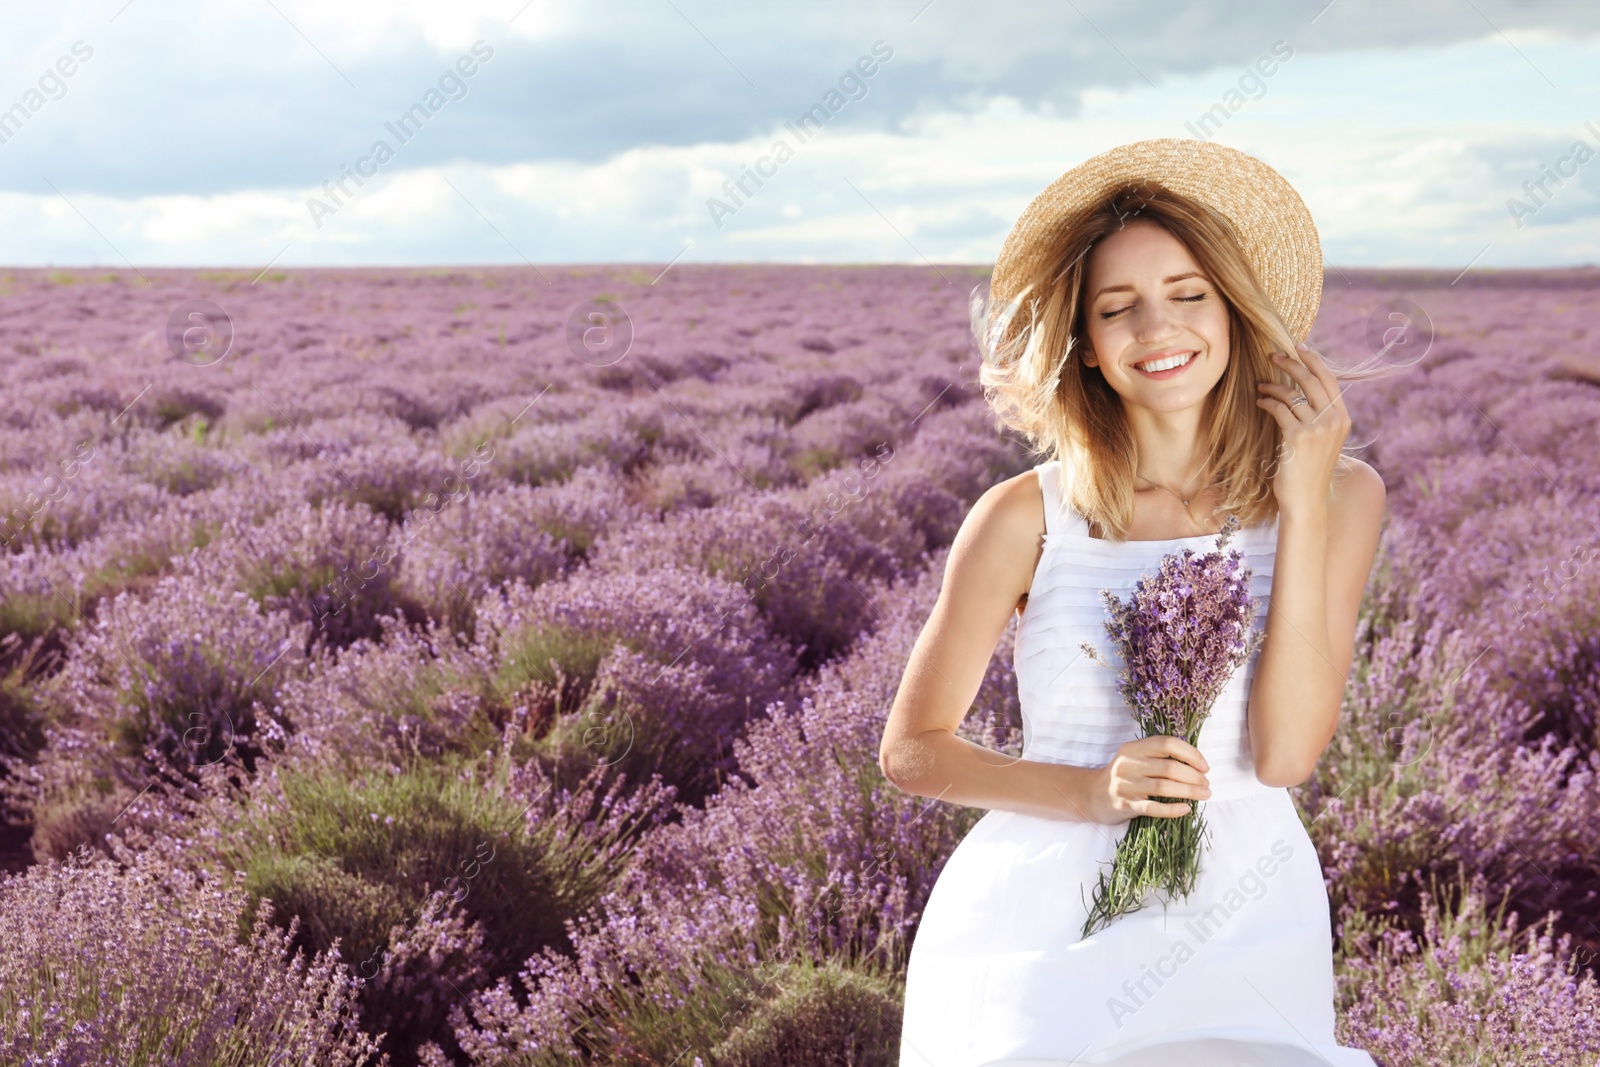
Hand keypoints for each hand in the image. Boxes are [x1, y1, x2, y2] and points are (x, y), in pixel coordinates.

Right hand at [1088, 735, 1211, 824]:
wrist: (1092, 795)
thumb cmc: (1124, 776)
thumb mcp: (1136, 758)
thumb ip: (1159, 757)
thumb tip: (1197, 764)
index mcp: (1134, 748)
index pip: (1167, 743)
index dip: (1190, 754)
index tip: (1205, 766)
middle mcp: (1128, 764)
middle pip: (1169, 767)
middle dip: (1194, 776)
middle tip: (1207, 785)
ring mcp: (1125, 785)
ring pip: (1163, 787)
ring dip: (1189, 791)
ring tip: (1205, 795)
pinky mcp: (1125, 805)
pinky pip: (1152, 808)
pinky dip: (1172, 809)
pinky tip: (1186, 809)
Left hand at [1255, 341, 1350, 517]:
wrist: (1306, 500)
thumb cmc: (1309, 471)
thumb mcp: (1321, 440)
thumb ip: (1318, 417)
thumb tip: (1301, 392)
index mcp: (1343, 418)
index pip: (1329, 380)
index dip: (1314, 361)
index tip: (1299, 347)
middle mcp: (1334, 420)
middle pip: (1312, 380)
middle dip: (1291, 363)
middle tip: (1273, 355)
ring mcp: (1318, 428)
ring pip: (1293, 394)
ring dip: (1273, 387)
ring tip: (1260, 386)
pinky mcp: (1298, 437)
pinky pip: (1280, 409)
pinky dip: (1267, 402)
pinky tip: (1259, 401)